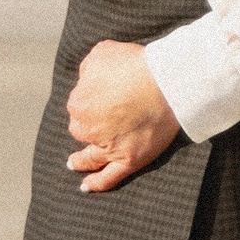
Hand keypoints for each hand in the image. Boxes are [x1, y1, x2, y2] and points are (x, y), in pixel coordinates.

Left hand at [65, 41, 179, 193]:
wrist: (165, 81)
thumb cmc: (135, 64)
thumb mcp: (101, 53)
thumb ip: (87, 69)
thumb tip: (85, 79)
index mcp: (78, 103)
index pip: (78, 105)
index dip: (90, 99)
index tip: (103, 95)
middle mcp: (87, 128)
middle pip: (82, 129)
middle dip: (90, 124)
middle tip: (104, 117)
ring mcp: (108, 147)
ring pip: (89, 156)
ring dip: (80, 160)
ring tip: (73, 163)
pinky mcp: (129, 159)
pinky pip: (108, 177)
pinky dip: (96, 183)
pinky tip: (86, 187)